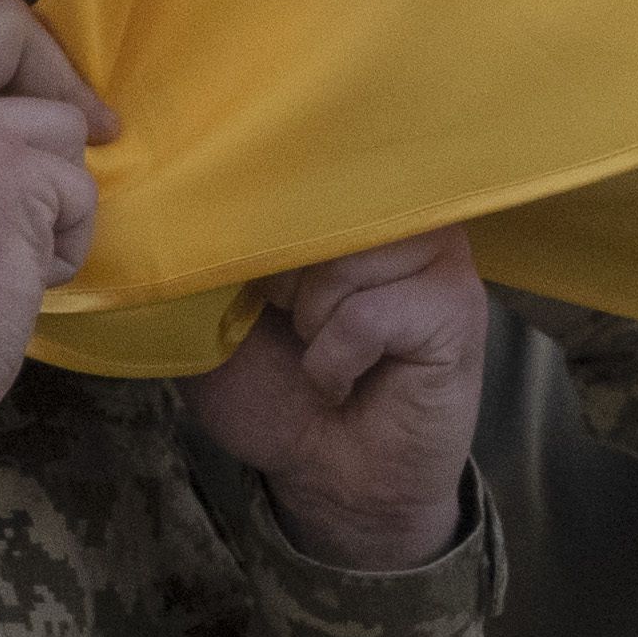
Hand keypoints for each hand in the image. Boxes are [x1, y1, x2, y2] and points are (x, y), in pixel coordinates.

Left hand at [184, 228, 485, 573]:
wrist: (328, 476)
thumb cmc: (275, 389)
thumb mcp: (214, 315)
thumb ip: (207, 252)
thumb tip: (178, 203)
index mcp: (340, 197)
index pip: (291, 161)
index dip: (254, 216)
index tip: (248, 275)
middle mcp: (397, 209)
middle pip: (318, 206)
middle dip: (282, 278)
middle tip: (291, 323)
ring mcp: (437, 254)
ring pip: (343, 261)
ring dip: (312, 320)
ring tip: (323, 348)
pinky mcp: (459, 307)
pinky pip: (367, 316)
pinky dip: (334, 360)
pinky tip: (345, 381)